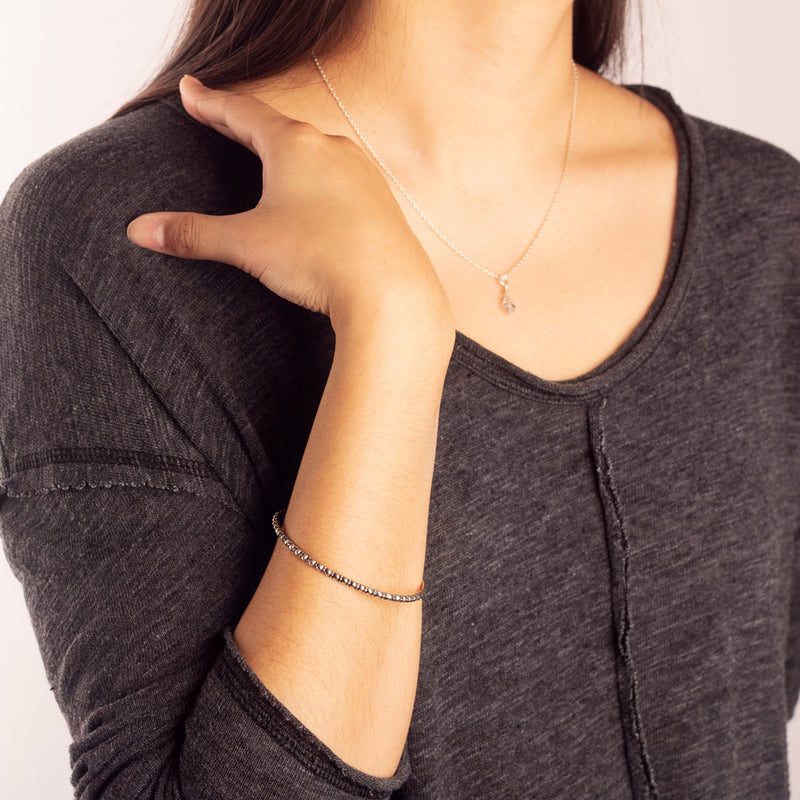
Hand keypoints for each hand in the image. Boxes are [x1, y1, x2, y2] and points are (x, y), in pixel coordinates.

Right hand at [126, 76, 451, 331]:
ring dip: (290, 149)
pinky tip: (321, 193)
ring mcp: (362, 172)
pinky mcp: (381, 201)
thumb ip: (194, 234)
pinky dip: (321, 178)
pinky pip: (343, 179)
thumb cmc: (319, 260)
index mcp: (294, 146)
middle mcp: (332, 149)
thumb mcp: (247, 244)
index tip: (192, 92)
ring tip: (272, 151)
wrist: (388, 291)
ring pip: (317, 151)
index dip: (211, 104)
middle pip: (280, 127)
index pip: (242, 113)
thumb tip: (140, 230)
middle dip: (248, 122)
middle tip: (224, 115)